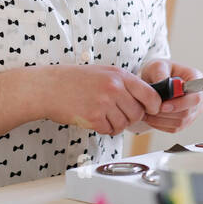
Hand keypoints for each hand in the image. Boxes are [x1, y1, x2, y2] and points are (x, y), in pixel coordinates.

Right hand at [35, 64, 163, 135]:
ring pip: (124, 124)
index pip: (149, 94)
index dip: (153, 106)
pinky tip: (93, 119)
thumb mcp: (103, 73)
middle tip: (117, 114)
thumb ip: (123, 84)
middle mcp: (114, 88)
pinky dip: (104, 129)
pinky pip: (109, 130)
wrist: (48, 87)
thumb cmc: (74, 80)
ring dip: (116, 124)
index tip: (151, 110)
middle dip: (130, 118)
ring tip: (102, 115)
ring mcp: (104, 103)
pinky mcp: (94, 118)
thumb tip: (145, 101)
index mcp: (119, 75)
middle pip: (138, 113)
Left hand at [127, 59, 202, 134]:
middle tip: (149, 110)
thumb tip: (164, 84)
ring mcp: (194, 109)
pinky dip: (160, 125)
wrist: (154, 79)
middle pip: (187, 112)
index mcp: (196, 79)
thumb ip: (161, 73)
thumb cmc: (158, 69)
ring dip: (161, 120)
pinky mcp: (185, 120)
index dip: (180, 104)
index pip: (196, 97)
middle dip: (167, 113)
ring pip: (180, 122)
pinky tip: (150, 117)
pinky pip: (174, 128)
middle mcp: (199, 95)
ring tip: (146, 113)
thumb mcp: (157, 65)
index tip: (162, 106)